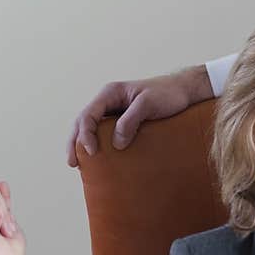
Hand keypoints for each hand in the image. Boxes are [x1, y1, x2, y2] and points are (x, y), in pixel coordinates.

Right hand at [66, 64, 213, 166]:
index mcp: (110, 93)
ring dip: (81, 144)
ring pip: (90, 127)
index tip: (92, 152)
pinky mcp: (121, 120)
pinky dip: (96, 144)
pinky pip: (103, 132)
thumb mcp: (149, 104)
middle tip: (72, 163)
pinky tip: (96, 158)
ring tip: (78, 164)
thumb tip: (117, 143)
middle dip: (75, 142)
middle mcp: (108, 101)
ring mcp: (113, 111)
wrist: (182, 91)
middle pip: (82, 122)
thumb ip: (131, 120)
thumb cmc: (168, 94)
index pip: (88, 115)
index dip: (85, 134)